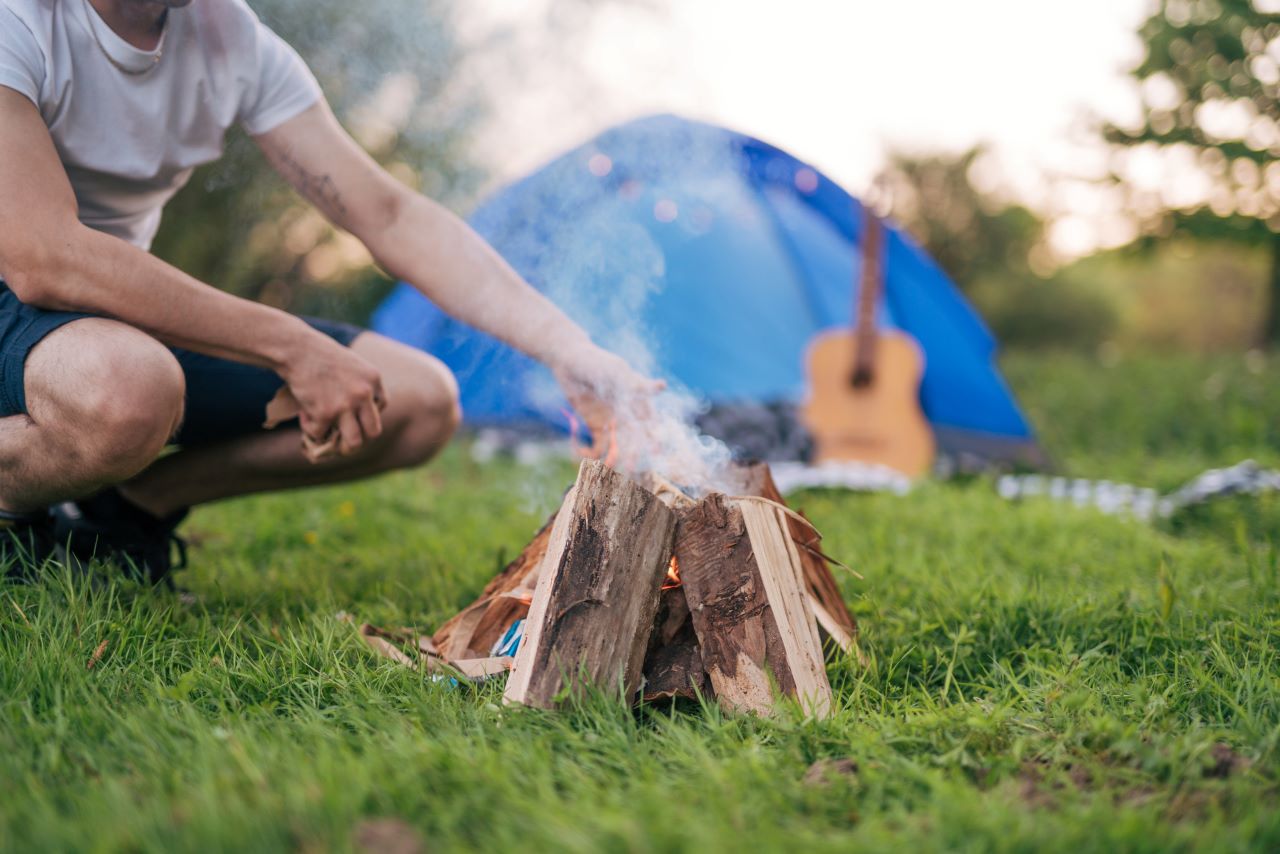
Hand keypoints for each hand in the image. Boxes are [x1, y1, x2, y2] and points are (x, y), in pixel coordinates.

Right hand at [270, 331, 386, 461]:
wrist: (297, 349)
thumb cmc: (320, 354)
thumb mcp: (352, 364)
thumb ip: (360, 385)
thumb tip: (357, 413)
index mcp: (374, 379)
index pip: (382, 406)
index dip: (366, 411)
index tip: (352, 410)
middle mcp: (364, 394)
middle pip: (374, 431)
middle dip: (360, 436)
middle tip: (346, 435)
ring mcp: (346, 405)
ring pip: (353, 442)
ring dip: (340, 444)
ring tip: (328, 435)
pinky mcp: (325, 414)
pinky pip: (320, 433)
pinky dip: (310, 428)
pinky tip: (304, 414)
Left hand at [552, 344, 663, 461]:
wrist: (568, 361)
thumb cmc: (595, 362)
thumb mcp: (615, 371)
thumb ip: (635, 383)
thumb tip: (663, 386)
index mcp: (636, 401)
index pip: (650, 423)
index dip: (655, 437)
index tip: (656, 451)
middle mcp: (627, 415)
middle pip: (636, 440)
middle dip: (635, 454)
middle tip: (631, 467)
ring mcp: (612, 423)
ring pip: (618, 447)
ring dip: (614, 459)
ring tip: (607, 467)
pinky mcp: (595, 428)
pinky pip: (597, 448)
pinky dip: (589, 454)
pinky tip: (578, 449)